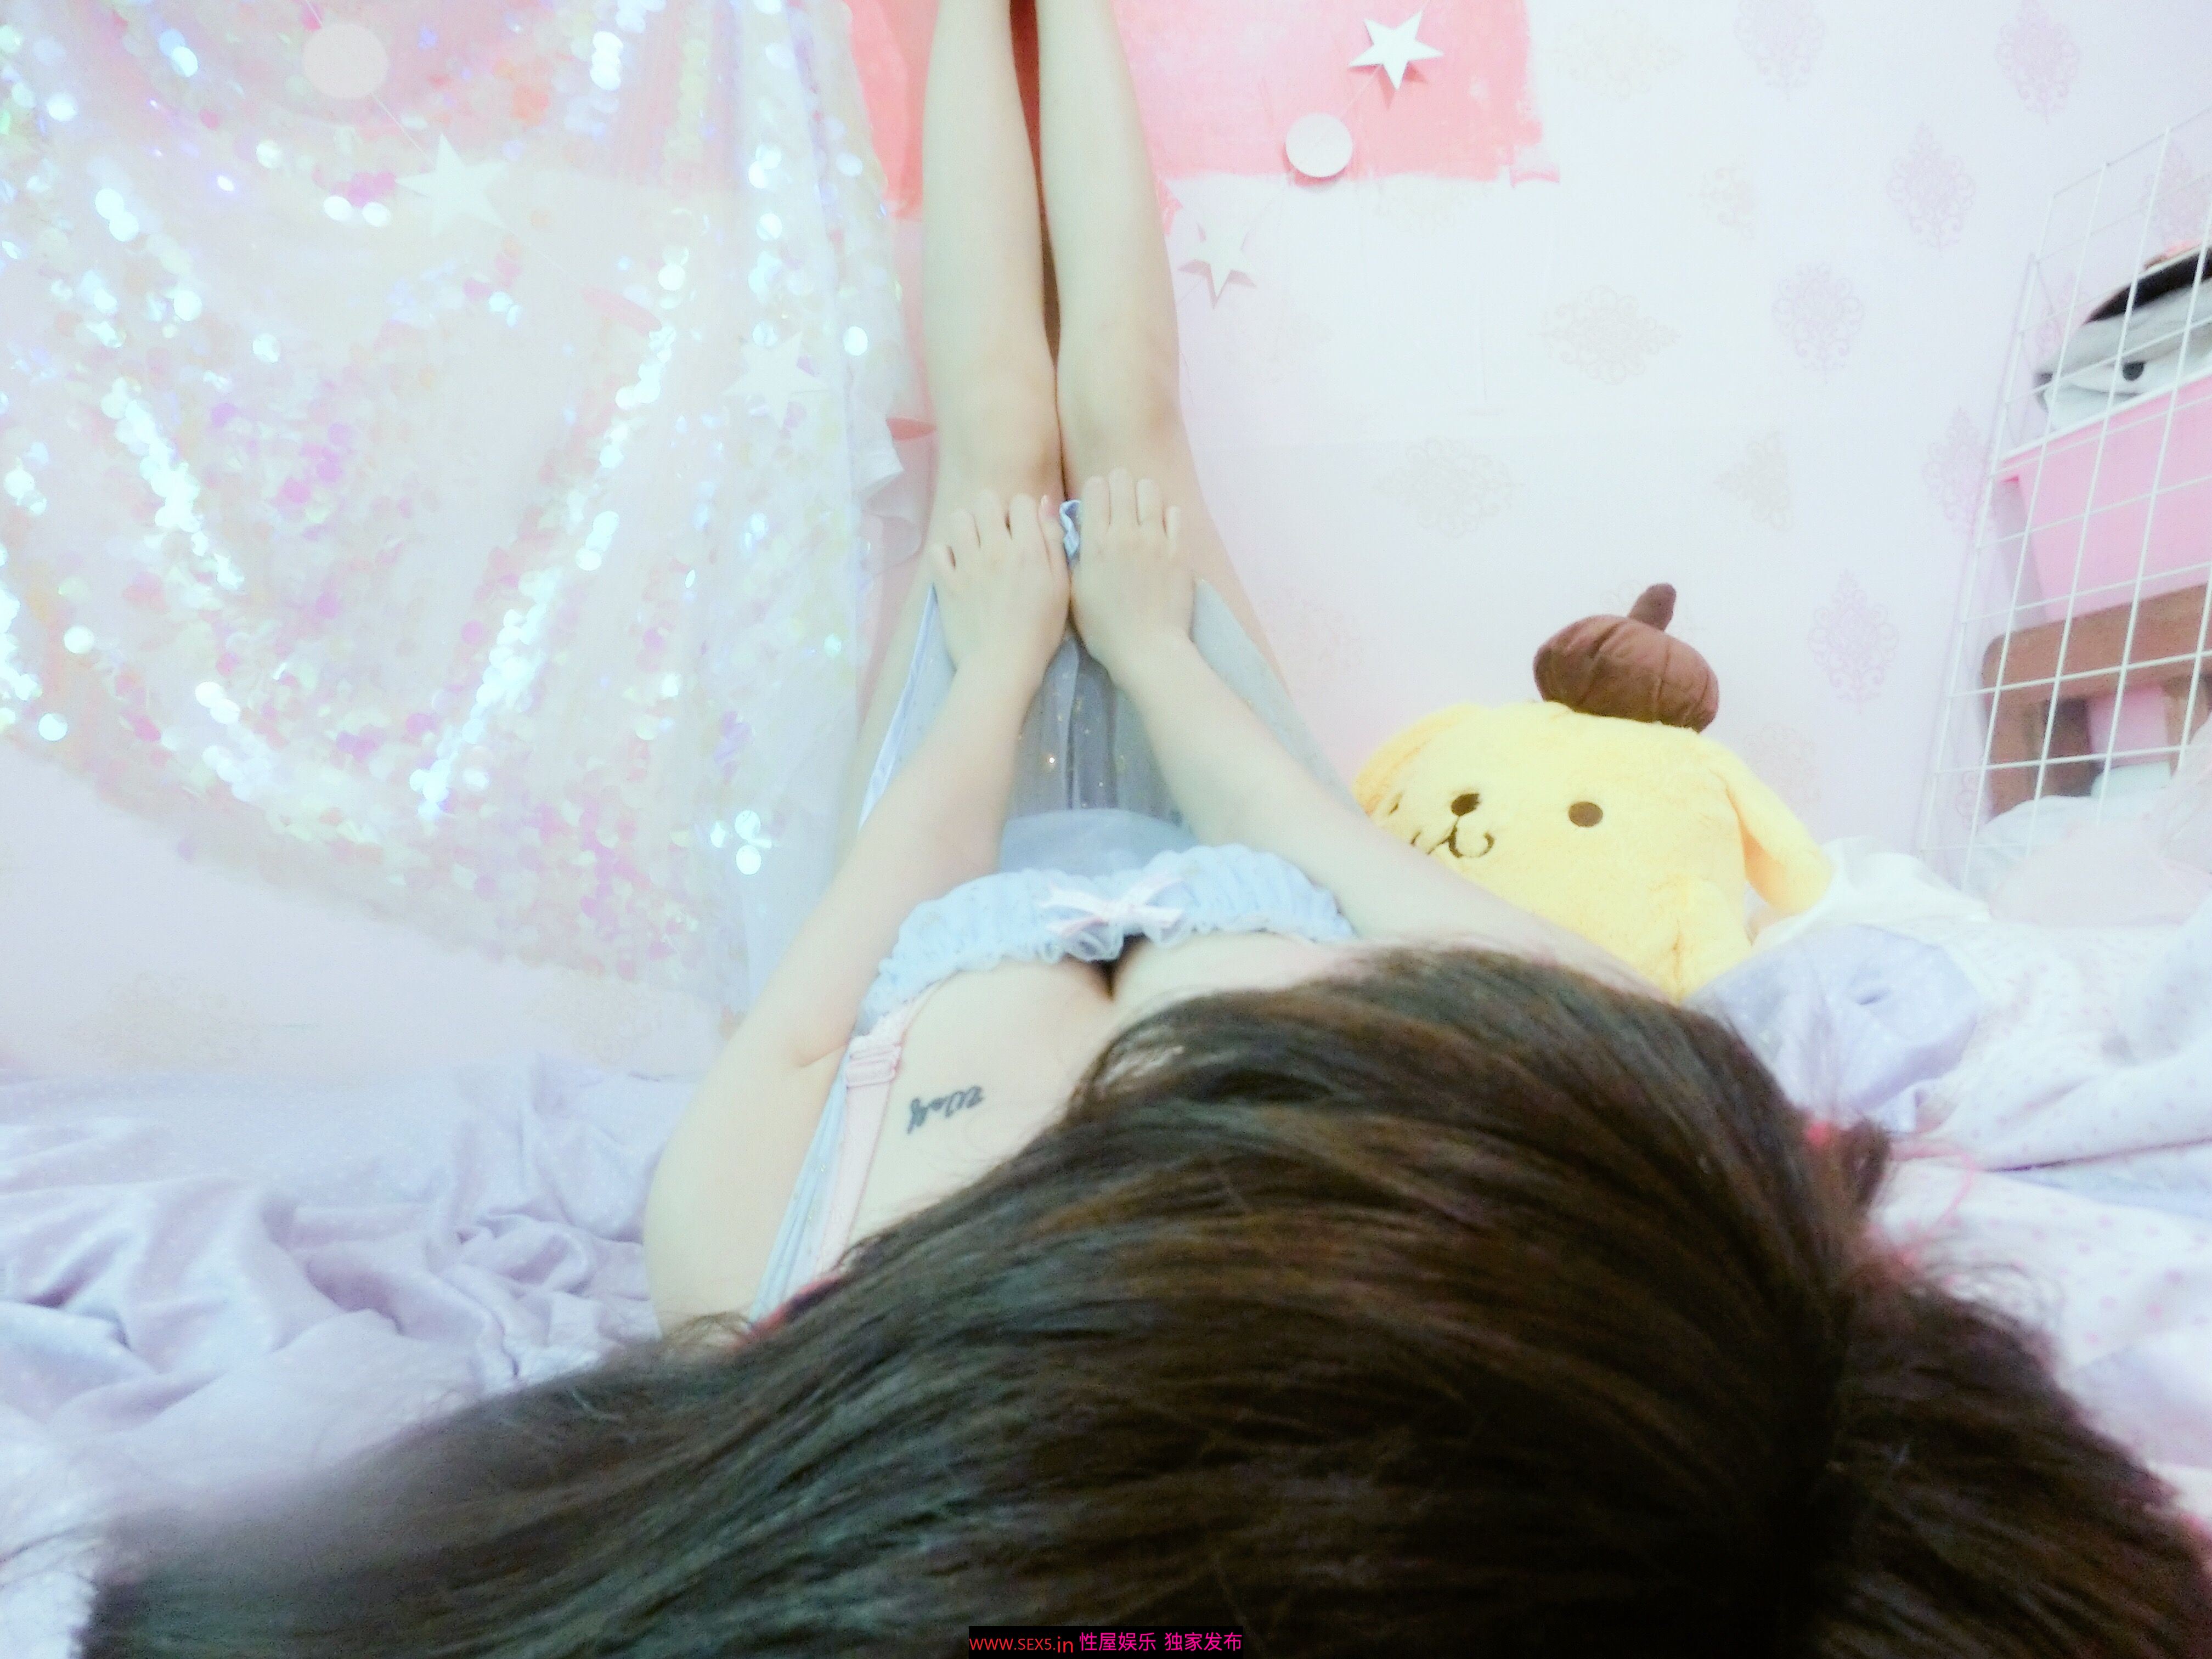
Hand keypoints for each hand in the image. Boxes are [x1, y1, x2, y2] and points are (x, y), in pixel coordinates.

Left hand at [927, 490, 1070, 692]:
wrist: (1003, 666)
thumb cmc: (1040, 631)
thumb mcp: (1061, 587)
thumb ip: (1054, 542)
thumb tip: (1044, 504)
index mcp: (1028, 549)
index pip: (1021, 501)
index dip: (1024, 513)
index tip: (1024, 531)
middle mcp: (995, 549)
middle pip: (986, 500)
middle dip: (993, 512)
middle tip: (997, 536)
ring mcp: (967, 564)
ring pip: (959, 518)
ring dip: (968, 528)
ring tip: (975, 547)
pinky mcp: (945, 582)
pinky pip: (937, 550)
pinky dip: (946, 554)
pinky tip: (957, 567)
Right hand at [1070, 470, 1194, 682]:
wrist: (1146, 649)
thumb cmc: (1104, 628)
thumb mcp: (1074, 591)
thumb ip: (1075, 554)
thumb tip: (1077, 528)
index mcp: (1095, 542)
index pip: (1095, 487)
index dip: (1094, 492)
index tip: (1096, 507)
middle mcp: (1125, 532)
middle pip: (1122, 480)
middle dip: (1117, 487)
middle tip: (1118, 506)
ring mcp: (1155, 539)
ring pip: (1149, 489)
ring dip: (1141, 496)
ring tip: (1140, 514)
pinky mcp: (1179, 550)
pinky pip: (1174, 513)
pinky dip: (1166, 516)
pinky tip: (1160, 531)